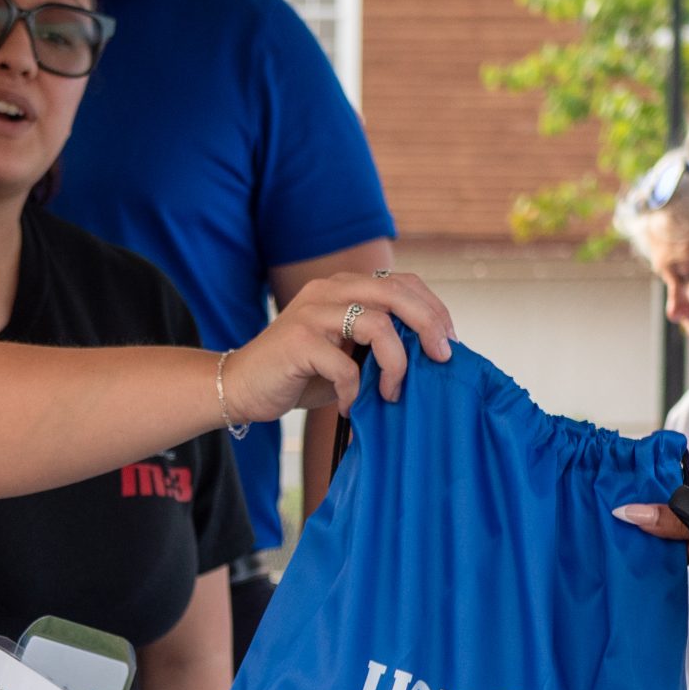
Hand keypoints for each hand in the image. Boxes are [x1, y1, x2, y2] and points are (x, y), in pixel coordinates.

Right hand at [220, 271, 453, 423]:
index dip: (433, 310)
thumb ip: (380, 343)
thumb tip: (432, 355)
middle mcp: (329, 291)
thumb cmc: (299, 375)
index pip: (403, 282)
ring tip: (392, 393)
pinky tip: (349, 407)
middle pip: (396, 293)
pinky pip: (345, 366)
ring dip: (396, 364)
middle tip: (442, 360)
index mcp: (344, 287)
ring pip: (377, 325)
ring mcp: (312, 313)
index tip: (448, 345)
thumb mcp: (347, 353)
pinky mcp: (298, 342)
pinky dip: (355, 392)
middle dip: (429, 325)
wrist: (241, 388)